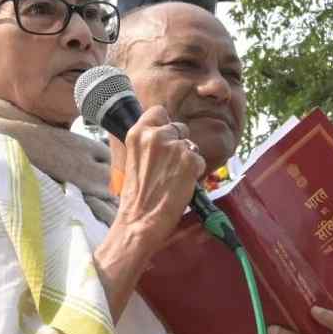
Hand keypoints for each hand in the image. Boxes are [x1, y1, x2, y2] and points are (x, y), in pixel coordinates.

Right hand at [93, 106, 204, 320]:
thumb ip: (147, 143)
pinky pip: (199, 160)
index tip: (163, 138)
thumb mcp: (133, 160)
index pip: (158, 112)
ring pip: (191, 145)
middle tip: (168, 168)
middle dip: (178, 144)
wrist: (140, 222)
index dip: (164, 125)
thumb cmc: (135, 197)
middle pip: (179, 127)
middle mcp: (155, 135)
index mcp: (137, 133)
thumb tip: (164, 133)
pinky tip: (180, 185)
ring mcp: (174, 147)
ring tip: (172, 179)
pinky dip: (195, 173)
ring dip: (187, 160)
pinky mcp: (189, 161)